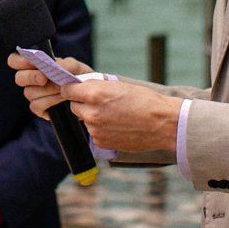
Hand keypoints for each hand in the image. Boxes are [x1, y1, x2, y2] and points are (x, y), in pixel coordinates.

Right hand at [7, 52, 91, 120]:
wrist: (87, 95)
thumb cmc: (78, 77)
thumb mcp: (76, 67)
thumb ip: (67, 64)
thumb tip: (56, 66)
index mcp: (34, 65)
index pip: (15, 61)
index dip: (19, 61)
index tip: (33, 62)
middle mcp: (30, 80)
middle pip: (18, 78)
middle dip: (30, 77)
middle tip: (44, 78)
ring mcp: (33, 95)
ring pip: (29, 92)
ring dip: (46, 90)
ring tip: (60, 88)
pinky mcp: (39, 109)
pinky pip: (36, 105)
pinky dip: (49, 101)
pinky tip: (61, 98)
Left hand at [59, 79, 182, 152]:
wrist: (161, 123)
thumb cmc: (143, 100)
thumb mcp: (117, 85)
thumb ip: (95, 87)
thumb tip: (81, 89)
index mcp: (93, 93)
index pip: (67, 90)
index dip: (72, 90)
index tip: (76, 90)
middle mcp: (90, 111)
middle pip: (74, 106)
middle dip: (82, 103)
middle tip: (100, 103)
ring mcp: (95, 129)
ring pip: (84, 120)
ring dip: (93, 117)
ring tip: (114, 115)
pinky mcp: (101, 142)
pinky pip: (94, 133)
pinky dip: (101, 130)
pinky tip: (117, 126)